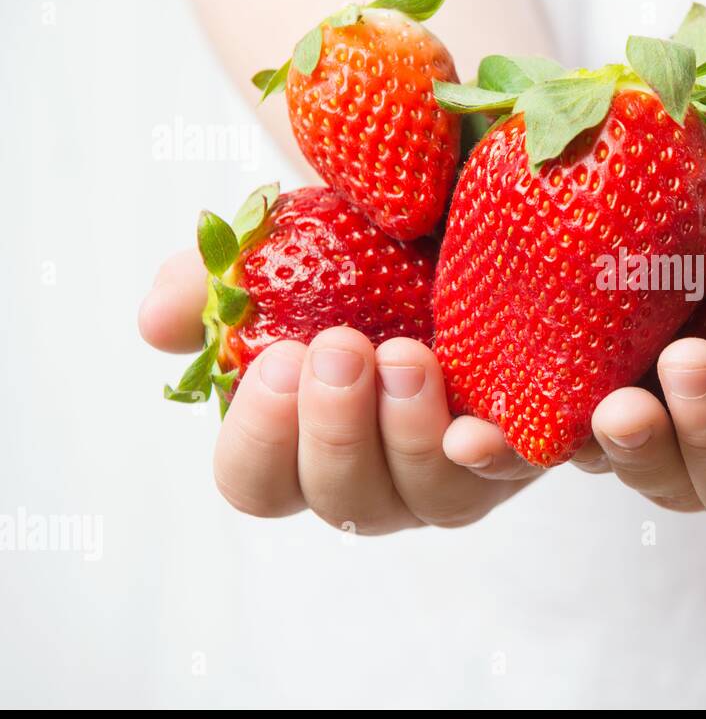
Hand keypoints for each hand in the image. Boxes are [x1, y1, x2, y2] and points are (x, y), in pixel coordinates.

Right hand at [138, 250, 553, 532]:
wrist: (472, 216)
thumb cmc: (371, 248)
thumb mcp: (291, 244)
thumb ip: (217, 281)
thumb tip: (159, 326)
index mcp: (307, 442)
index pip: (258, 484)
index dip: (260, 438)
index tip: (277, 359)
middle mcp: (383, 474)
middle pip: (344, 502)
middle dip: (335, 432)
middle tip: (342, 348)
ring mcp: (461, 470)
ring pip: (431, 499)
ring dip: (411, 435)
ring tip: (409, 355)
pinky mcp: (533, 447)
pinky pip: (532, 473)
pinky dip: (517, 453)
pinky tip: (502, 422)